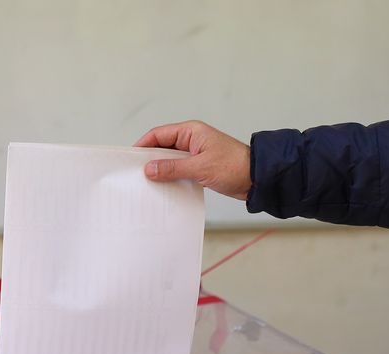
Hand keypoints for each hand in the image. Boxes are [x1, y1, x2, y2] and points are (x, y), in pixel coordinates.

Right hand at [134, 121, 250, 199]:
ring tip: (147, 182)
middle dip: (149, 159)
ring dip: (160, 170)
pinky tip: (163, 187)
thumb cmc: (235, 166)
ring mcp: (194, 153)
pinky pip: (178, 170)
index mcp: (191, 131)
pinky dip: (170, 177)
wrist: (257, 178)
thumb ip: (173, 168)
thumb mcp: (200, 167)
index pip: (159, 134)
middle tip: (136, 173)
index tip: (131, 158)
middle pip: (161, 147)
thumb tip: (149, 169)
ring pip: (169, 160)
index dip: (143, 145)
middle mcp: (191, 140)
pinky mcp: (198, 166)